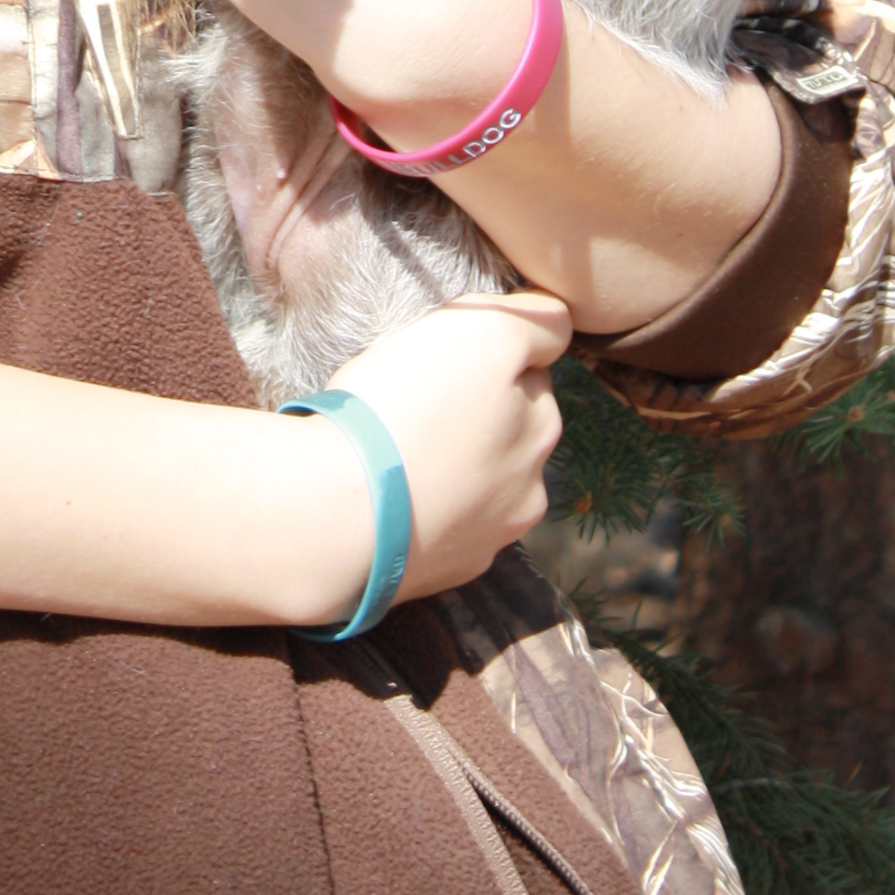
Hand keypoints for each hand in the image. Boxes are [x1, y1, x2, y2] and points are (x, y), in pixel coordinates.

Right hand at [279, 294, 570, 622]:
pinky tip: (387, 496)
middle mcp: (528, 490)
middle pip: (506, 432)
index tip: (446, 356)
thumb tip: (556, 323)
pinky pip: (438, 528)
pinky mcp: (440, 573)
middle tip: (415, 400)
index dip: (488, 354)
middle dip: (475, 415)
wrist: (338, 514)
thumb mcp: (483, 330)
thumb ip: (536, 321)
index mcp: (540, 428)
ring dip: (451, 466)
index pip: (530, 372)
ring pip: (475, 485)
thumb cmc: (406, 406)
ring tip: (394, 451)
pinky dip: (422, 509)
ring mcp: (485, 539)